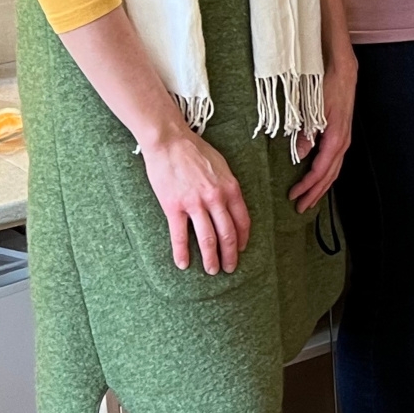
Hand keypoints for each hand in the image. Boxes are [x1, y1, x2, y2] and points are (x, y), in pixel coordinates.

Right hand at [140, 127, 250, 274]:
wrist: (170, 141)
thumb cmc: (196, 151)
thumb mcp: (222, 166)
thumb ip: (228, 187)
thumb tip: (232, 204)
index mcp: (230, 188)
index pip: (242, 220)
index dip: (243, 238)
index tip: (241, 249)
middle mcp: (216, 198)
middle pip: (227, 233)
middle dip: (230, 254)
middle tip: (229, 268)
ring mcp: (195, 203)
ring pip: (207, 238)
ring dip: (211, 258)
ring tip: (212, 271)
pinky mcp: (174, 207)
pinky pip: (179, 236)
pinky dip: (182, 252)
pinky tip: (183, 264)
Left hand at [289, 39, 355, 212]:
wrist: (343, 70)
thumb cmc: (329, 87)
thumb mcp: (313, 110)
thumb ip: (307, 134)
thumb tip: (299, 156)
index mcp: (336, 139)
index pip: (321, 170)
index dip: (307, 186)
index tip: (293, 196)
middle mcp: (342, 143)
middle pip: (330, 176)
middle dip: (315, 193)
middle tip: (300, 208)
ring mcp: (343, 139)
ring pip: (333, 171)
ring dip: (321, 187)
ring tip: (308, 199)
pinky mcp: (340, 134)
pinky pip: (334, 161)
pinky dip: (325, 174)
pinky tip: (317, 177)